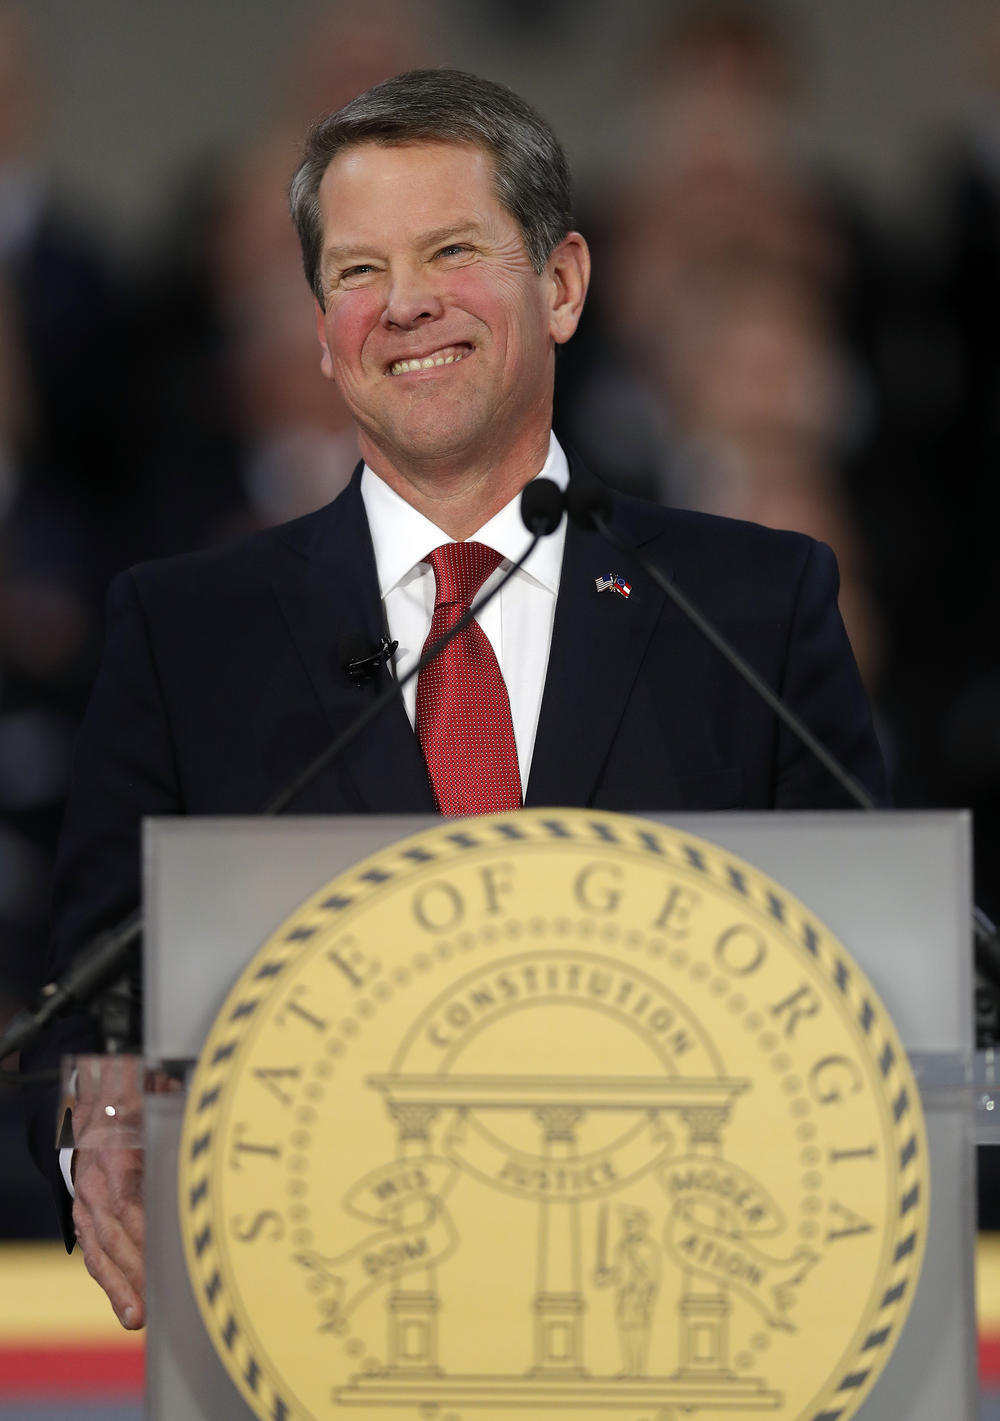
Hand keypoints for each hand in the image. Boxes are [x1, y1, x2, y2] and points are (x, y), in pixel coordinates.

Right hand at [68, 1057, 174, 1330]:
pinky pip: (94, 1257)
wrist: (93, 1100)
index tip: (173, 1248)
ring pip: (103, 1249)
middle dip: (141, 1264)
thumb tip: (212, 1117)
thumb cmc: (139, 1097)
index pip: (131, 1196)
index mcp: (117, 1148)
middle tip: (167, 1293)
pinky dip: (112, 1287)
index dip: (148, 1227)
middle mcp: (97, 1179)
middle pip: (118, 1229)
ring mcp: (86, 1201)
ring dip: (125, 1285)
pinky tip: (131, 1312)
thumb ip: (179, 1107)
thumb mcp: (158, 1093)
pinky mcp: (82, 1219)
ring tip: (143, 1317)